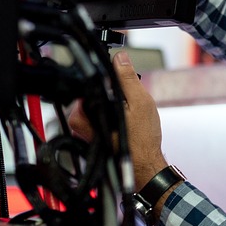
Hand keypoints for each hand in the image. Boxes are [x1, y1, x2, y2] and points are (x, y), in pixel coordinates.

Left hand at [67, 50, 167, 187]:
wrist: (144, 166)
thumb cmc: (142, 139)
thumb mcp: (140, 102)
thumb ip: (127, 79)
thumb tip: (119, 59)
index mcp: (89, 110)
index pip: (88, 82)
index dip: (106, 76)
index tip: (118, 77)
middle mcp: (82, 121)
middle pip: (88, 94)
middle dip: (107, 91)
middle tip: (124, 98)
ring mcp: (84, 130)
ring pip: (90, 106)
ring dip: (108, 103)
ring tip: (125, 112)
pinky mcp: (90, 137)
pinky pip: (93, 118)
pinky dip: (107, 115)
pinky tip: (122, 122)